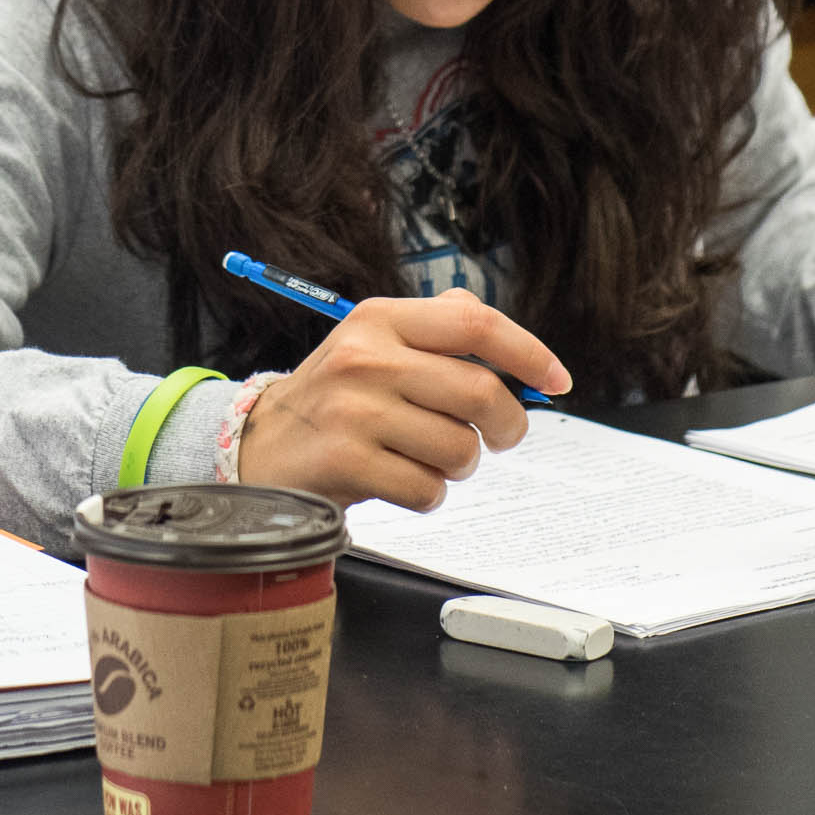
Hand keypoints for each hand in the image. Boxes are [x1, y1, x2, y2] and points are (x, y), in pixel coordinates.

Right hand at [231, 294, 567, 513]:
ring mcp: (354, 410)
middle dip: (507, 426)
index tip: (556, 380)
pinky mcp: (347, 462)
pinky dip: (429, 495)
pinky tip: (401, 481)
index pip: (475, 322)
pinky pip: (428, 489)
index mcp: (380, 320)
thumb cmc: (334, 400)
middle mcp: (366, 357)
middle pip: (480, 392)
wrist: (258, 448)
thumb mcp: (373, 345)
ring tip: (430, 458)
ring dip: (460, 466)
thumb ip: (437, 331)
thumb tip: (511, 344)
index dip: (528, 352)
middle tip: (499, 438)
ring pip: (460, 448)